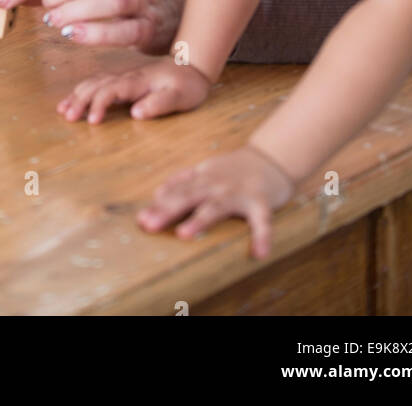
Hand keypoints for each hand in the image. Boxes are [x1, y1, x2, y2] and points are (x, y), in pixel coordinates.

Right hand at [57, 56, 210, 123]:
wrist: (191, 65)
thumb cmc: (187, 85)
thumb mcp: (180, 97)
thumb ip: (159, 104)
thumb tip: (135, 113)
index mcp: (138, 81)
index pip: (112, 90)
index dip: (100, 104)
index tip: (92, 122)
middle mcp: (126, 76)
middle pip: (97, 85)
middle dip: (80, 100)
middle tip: (68, 118)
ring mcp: (122, 76)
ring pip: (94, 82)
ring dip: (77, 95)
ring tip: (63, 110)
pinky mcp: (122, 79)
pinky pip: (97, 82)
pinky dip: (82, 90)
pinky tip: (73, 98)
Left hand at [137, 145, 295, 258]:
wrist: (270, 158)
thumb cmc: (233, 170)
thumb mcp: (205, 171)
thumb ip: (183, 181)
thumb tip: (157, 193)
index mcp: (202, 179)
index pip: (176, 192)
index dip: (159, 205)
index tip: (140, 220)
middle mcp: (216, 184)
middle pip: (188, 197)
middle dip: (168, 211)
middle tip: (149, 225)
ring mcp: (238, 193)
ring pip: (216, 206)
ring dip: (199, 220)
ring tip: (184, 235)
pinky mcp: (261, 203)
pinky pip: (262, 222)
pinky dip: (262, 237)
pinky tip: (259, 254)